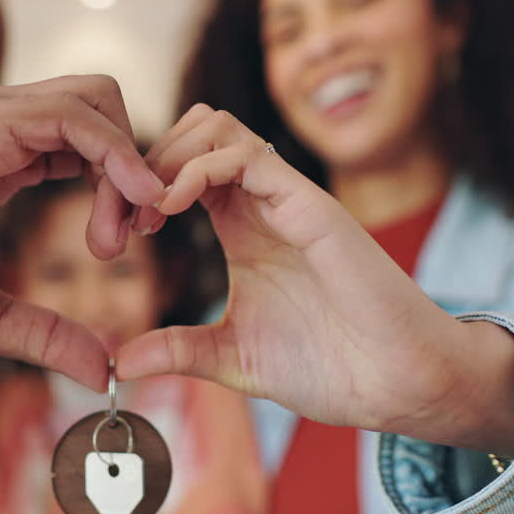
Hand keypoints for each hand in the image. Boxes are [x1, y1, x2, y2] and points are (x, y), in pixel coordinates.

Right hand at [0, 76, 165, 389]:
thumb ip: (45, 335)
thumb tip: (104, 371)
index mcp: (3, 159)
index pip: (90, 146)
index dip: (125, 190)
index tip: (126, 249)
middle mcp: (0, 125)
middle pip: (105, 112)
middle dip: (136, 172)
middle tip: (129, 242)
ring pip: (97, 103)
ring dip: (128, 167)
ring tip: (118, 238)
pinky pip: (71, 116)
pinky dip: (113, 153)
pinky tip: (124, 205)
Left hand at [116, 105, 513, 451]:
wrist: (399, 385)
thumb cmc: (332, 368)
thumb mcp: (232, 357)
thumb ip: (179, 351)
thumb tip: (120, 361)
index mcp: (244, 229)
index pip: (182, 170)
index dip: (139, 187)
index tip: (113, 234)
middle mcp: (263, 203)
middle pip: (195, 132)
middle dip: (143, 163)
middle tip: (118, 218)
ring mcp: (288, 200)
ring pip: (217, 128)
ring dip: (167, 158)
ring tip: (143, 214)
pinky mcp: (311, 207)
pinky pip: (248, 156)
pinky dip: (197, 170)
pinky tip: (169, 209)